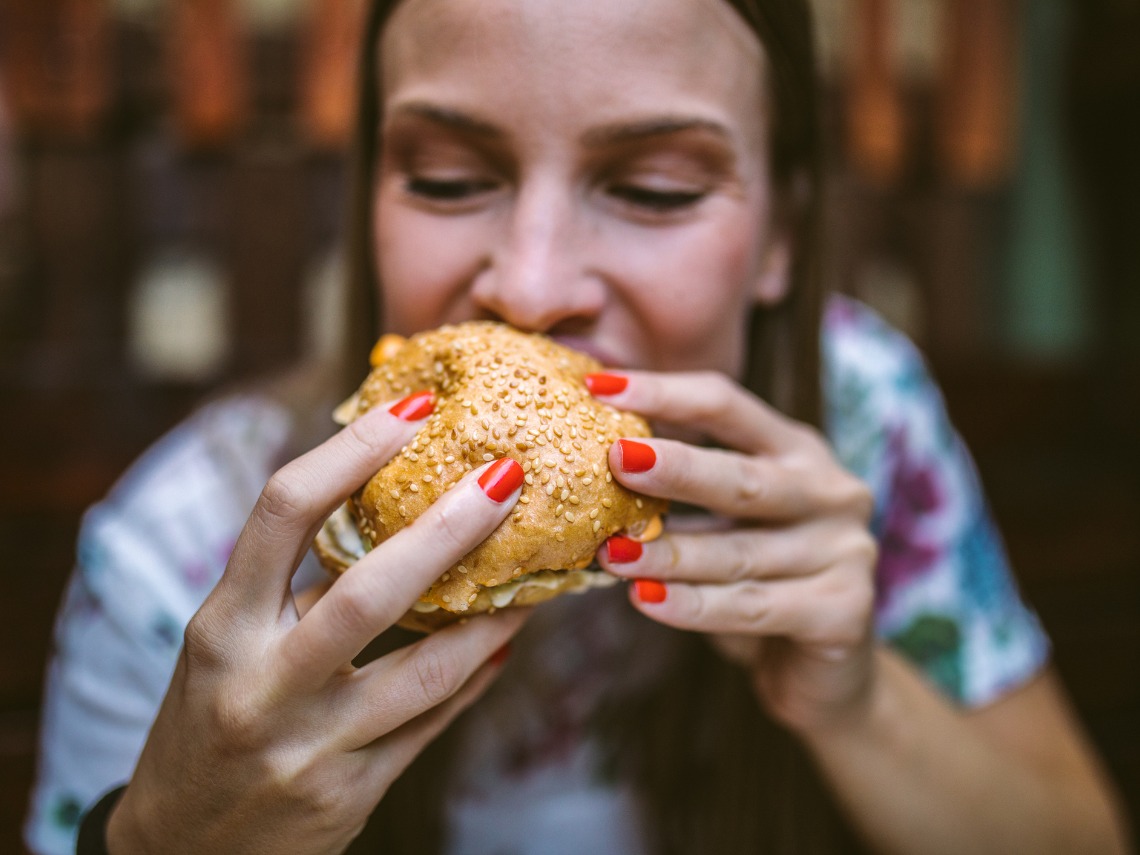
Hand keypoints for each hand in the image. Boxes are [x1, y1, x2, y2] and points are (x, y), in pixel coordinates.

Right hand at [107, 394, 528, 854]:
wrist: (180, 850)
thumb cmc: (207, 720)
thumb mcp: (226, 642)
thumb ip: (291, 582)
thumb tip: (386, 501)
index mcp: (222, 627)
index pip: (282, 513)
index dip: (350, 451)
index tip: (411, 409)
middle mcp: (261, 684)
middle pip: (368, 593)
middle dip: (447, 529)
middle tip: (507, 476)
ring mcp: (309, 746)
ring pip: (425, 671)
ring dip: (492, 616)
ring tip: (534, 577)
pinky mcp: (349, 796)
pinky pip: (433, 724)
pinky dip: (475, 676)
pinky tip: (505, 642)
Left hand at [590, 371, 878, 733]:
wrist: (822, 670)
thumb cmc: (756, 579)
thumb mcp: (724, 521)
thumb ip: (680, 486)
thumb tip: (584, 449)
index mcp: (796, 450)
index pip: (727, 406)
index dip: (665, 393)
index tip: (598, 386)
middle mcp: (830, 491)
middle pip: (742, 476)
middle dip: (676, 468)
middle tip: (615, 458)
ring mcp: (845, 551)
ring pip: (738, 552)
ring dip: (668, 553)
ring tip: (609, 554)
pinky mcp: (844, 611)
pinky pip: (752, 607)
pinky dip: (694, 606)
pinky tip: (646, 600)